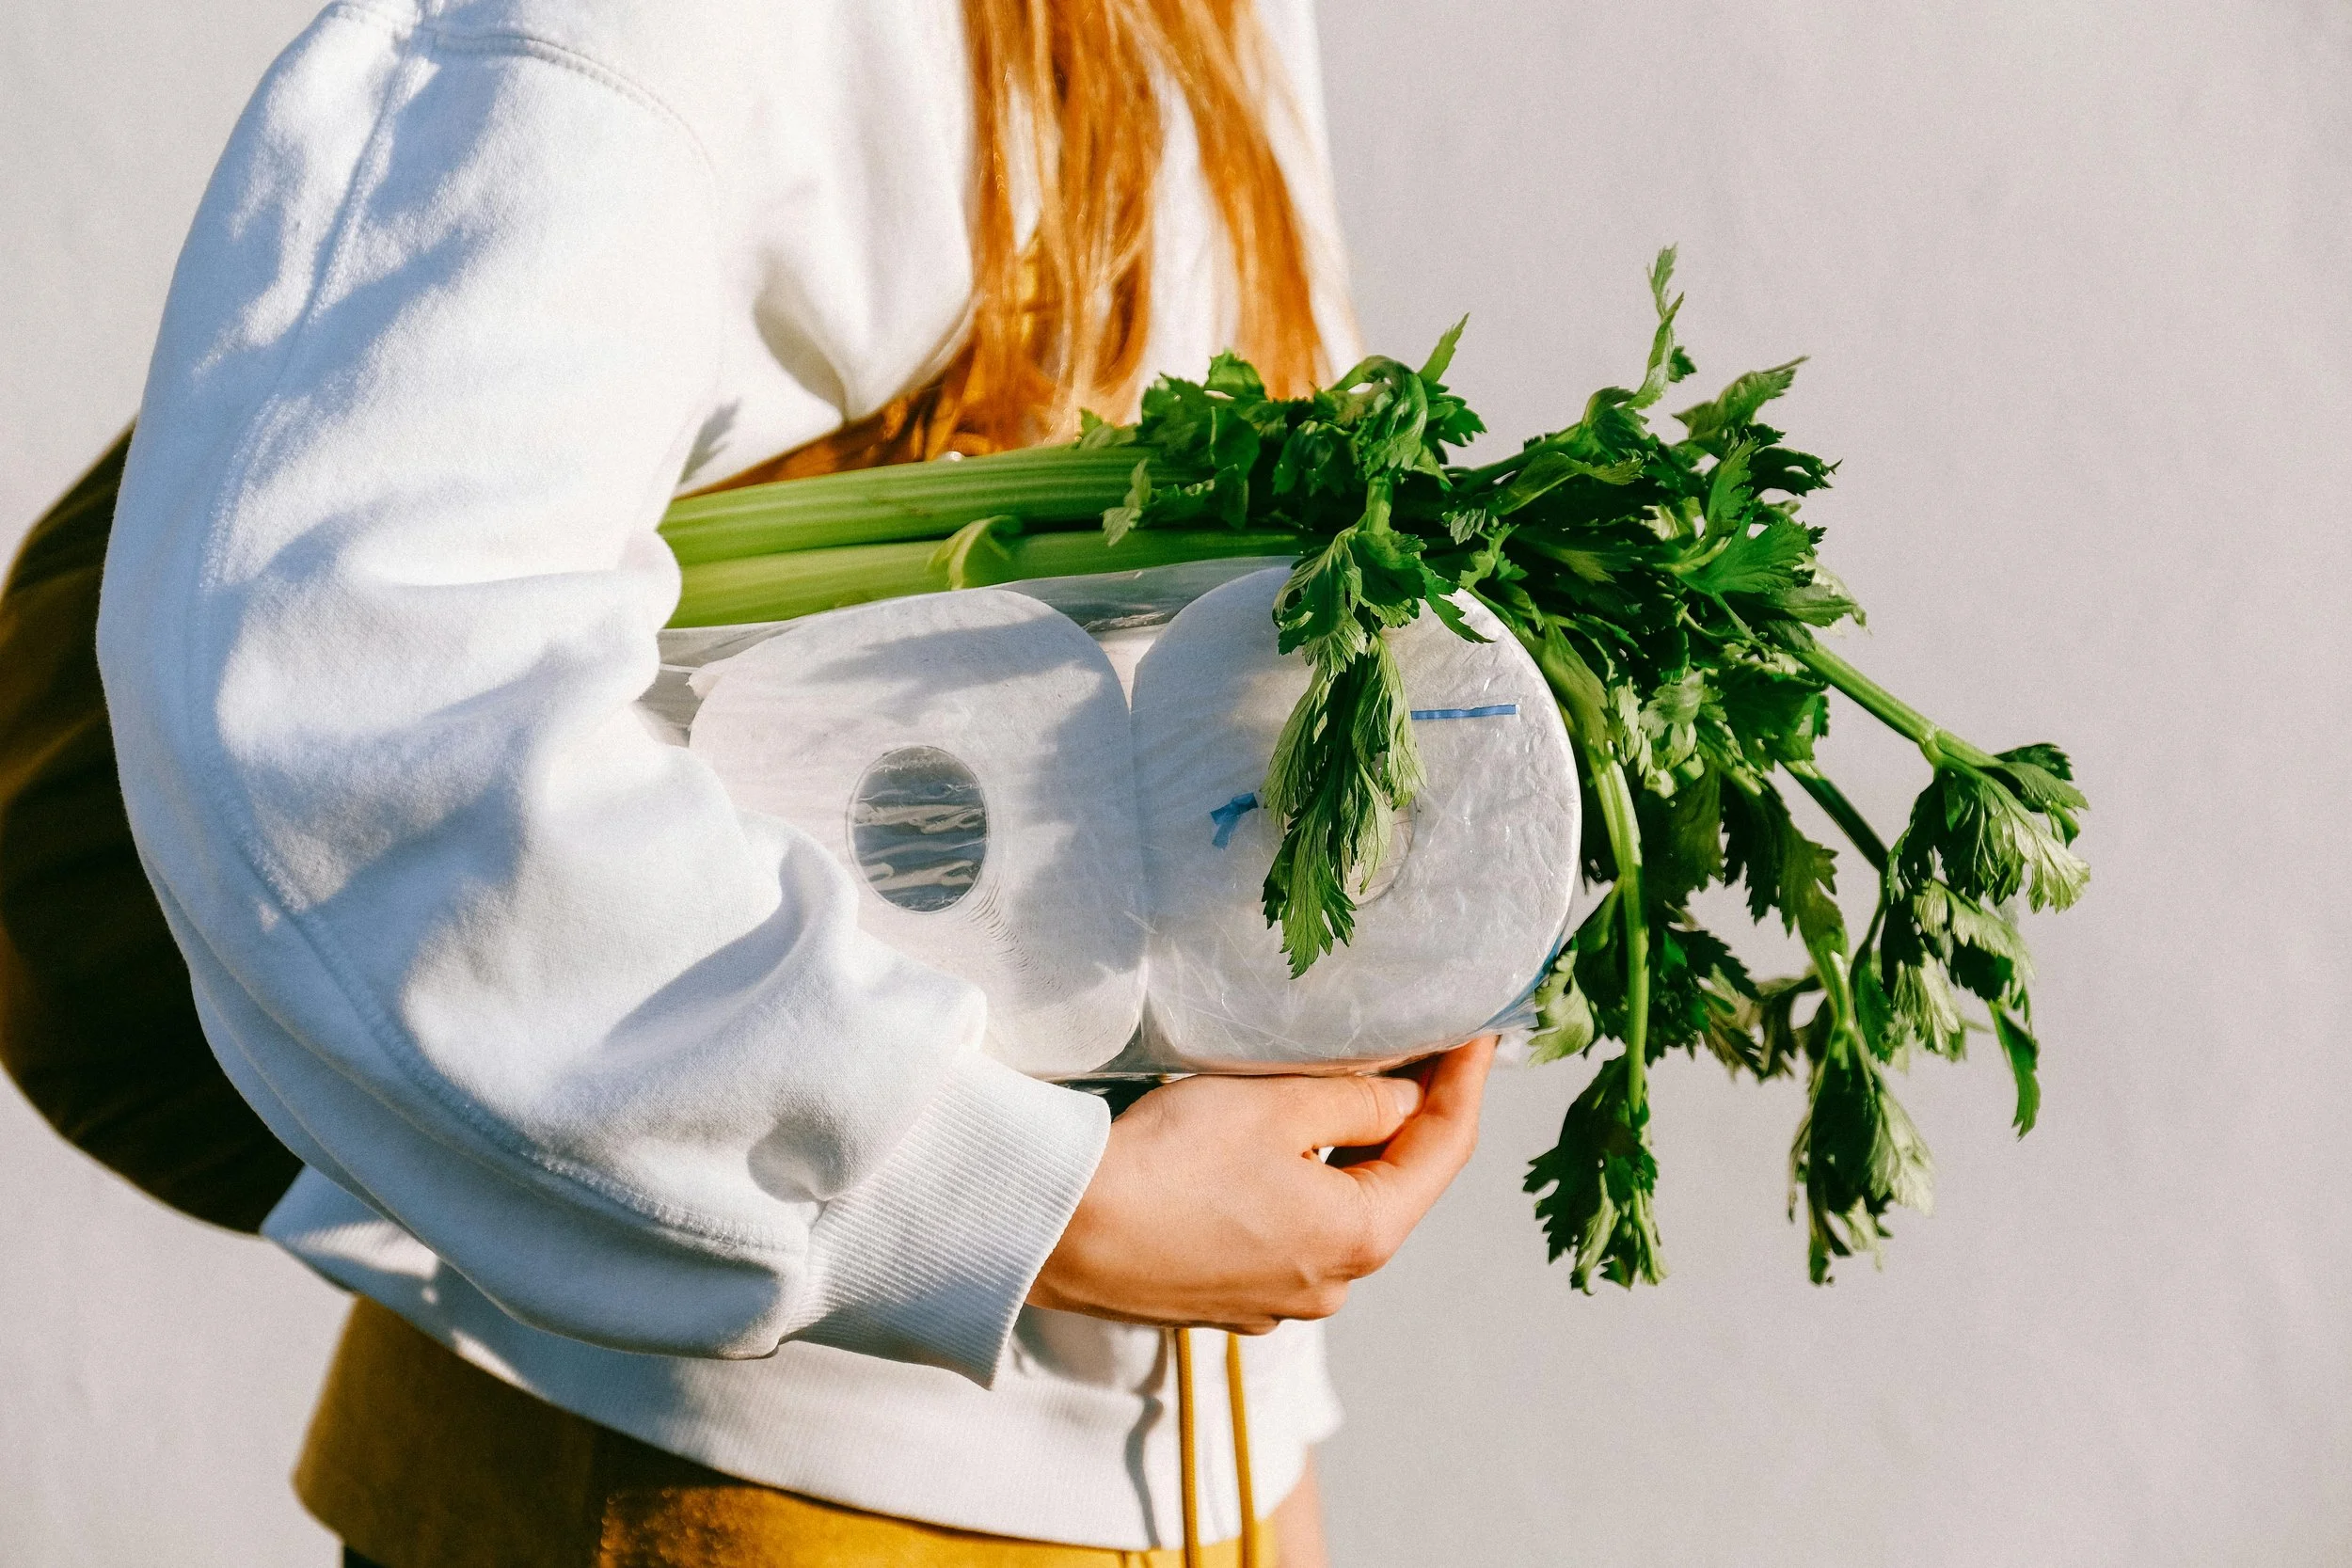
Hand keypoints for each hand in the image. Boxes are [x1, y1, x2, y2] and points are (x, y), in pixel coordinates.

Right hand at [1028, 1036, 1497, 1332]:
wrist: (1059, 1232)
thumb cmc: (1169, 1163)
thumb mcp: (1278, 1105)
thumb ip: (1360, 1097)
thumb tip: (1407, 1096)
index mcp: (1360, 1237)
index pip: (1443, 1149)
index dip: (1467, 1082)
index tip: (1481, 1031)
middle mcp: (1329, 1285)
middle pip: (1393, 1185)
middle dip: (1411, 1116)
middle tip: (1422, 1047)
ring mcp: (1274, 1300)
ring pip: (1337, 1210)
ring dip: (1349, 1151)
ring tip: (1349, 1085)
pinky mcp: (1224, 1296)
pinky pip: (1286, 1232)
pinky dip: (1299, 1184)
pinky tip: (1275, 1145)